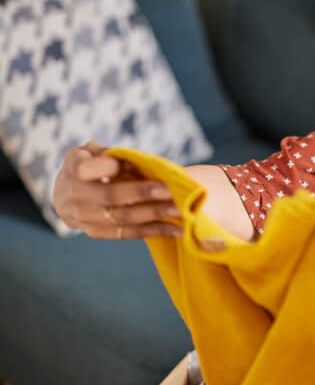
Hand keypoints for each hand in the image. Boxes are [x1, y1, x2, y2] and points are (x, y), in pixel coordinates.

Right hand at [53, 141, 182, 239]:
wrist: (64, 194)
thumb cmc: (88, 164)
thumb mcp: (93, 150)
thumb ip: (112, 154)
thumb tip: (138, 164)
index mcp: (74, 168)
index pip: (89, 169)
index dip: (110, 167)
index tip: (134, 166)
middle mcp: (75, 195)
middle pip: (112, 196)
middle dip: (144, 194)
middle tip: (172, 192)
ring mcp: (84, 217)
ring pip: (122, 217)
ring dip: (154, 215)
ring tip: (180, 210)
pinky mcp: (95, 232)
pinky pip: (126, 233)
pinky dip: (152, 231)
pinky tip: (176, 229)